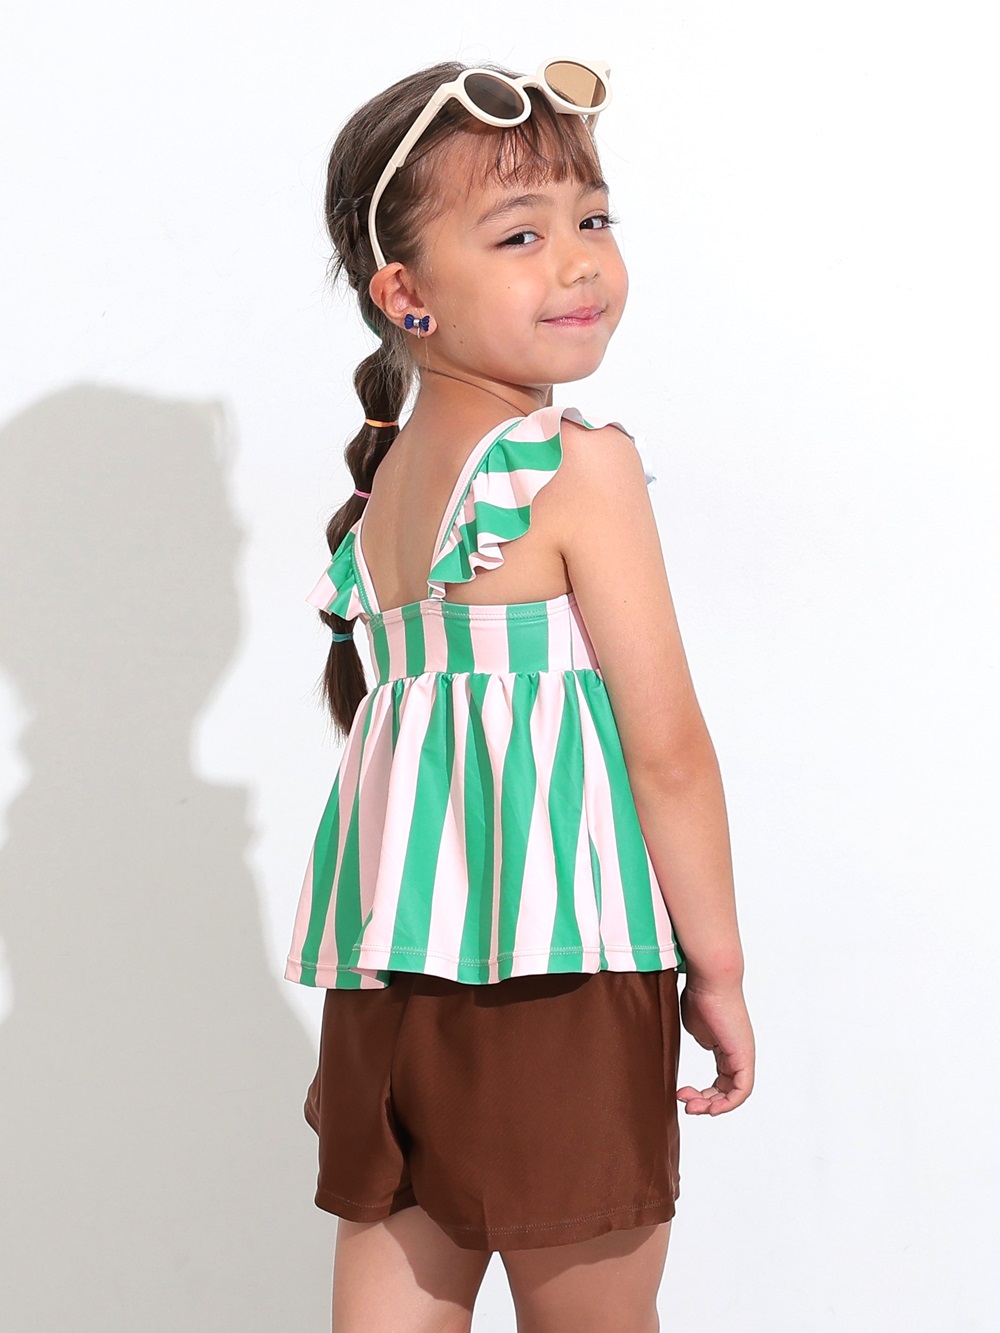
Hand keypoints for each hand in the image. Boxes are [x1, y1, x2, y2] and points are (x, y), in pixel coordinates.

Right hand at [676, 976, 754, 1114]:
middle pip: (725, 1090)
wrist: (710, 981)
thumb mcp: (697, 1026)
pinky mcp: (744, 1056)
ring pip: (733, 1094)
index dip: (703, 1094)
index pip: (720, 1081)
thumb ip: (702, 1040)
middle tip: (684, 1102)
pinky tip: (710, 1107)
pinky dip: (727, 1103)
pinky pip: (742, 1090)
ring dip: (711, 1105)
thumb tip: (703, 1045)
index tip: (682, 1093)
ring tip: (690, 1105)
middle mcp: (738, 1053)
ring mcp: (743, 1055)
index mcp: (727, 1047)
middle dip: (704, 1102)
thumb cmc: (701, 995)